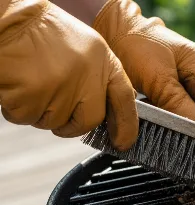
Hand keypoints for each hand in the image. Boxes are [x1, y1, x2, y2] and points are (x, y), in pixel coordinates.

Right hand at [0, 0, 137, 150]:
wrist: (5, 17)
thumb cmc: (40, 31)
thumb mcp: (84, 47)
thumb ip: (98, 78)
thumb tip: (108, 110)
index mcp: (102, 59)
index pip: (124, 99)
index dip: (127, 125)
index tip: (123, 142)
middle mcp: (86, 74)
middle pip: (89, 120)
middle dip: (73, 126)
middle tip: (57, 113)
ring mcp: (61, 87)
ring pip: (55, 122)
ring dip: (41, 113)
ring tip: (32, 83)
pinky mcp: (33, 97)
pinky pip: (27, 118)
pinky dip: (18, 109)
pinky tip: (18, 86)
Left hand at [93, 0, 194, 128]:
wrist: (112, 33)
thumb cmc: (135, 46)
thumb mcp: (156, 75)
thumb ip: (176, 99)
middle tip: (181, 137)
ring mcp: (184, 82)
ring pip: (191, 111)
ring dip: (180, 121)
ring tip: (168, 128)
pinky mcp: (170, 90)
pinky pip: (177, 109)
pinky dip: (170, 117)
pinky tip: (160, 119)